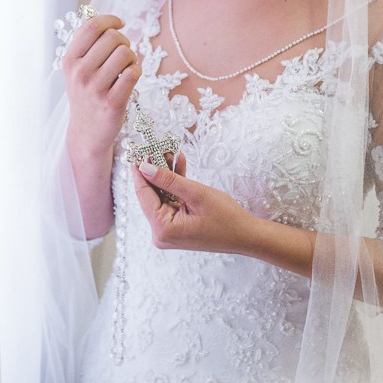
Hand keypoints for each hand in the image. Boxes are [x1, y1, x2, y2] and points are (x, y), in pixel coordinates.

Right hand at [63, 14, 140, 154]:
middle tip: (123, 54)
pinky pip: (133, 72)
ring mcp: (95, 89)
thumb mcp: (77, 70)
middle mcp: (80, 73)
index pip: (91, 27)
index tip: (120, 24)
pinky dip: (137, 71)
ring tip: (127, 67)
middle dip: (124, 41)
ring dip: (132, 57)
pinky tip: (131, 78)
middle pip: (113, 38)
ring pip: (125, 53)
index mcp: (70, 61)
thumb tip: (109, 21)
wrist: (87, 133)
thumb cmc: (86, 95)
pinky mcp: (112, 102)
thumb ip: (87, 45)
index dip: (110, 20)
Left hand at [131, 153, 255, 254]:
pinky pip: (171, 201)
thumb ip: (168, 180)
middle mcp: (161, 233)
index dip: (140, 171)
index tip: (136, 151)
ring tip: (170, 151)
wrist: (247, 235)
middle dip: (156, 170)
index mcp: (162, 229)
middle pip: (152, 195)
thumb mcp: (196, 194)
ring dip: (167, 175)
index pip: (143, 195)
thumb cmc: (226, 218)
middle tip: (156, 146)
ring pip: (162, 196)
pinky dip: (175, 185)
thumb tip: (144, 168)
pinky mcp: (177, 227)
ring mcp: (168, 231)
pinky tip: (180, 164)